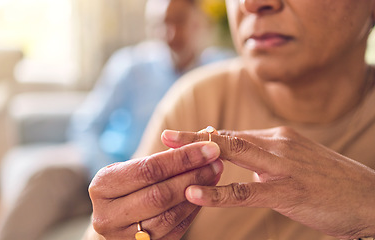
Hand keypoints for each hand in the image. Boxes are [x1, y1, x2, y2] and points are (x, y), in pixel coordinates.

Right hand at [88, 141, 222, 239]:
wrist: (115, 216)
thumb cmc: (128, 185)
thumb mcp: (134, 168)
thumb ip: (163, 157)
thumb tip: (202, 138)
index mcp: (102, 186)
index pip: (148, 170)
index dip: (182, 158)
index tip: (209, 147)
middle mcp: (107, 215)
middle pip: (159, 195)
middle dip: (193, 176)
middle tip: (216, 162)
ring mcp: (123, 237)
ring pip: (169, 215)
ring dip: (198, 194)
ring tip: (214, 174)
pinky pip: (175, 229)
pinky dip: (192, 210)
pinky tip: (205, 193)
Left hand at [162, 127, 374, 238]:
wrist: (369, 198)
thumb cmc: (330, 181)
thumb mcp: (296, 161)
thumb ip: (267, 157)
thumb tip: (242, 160)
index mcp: (279, 137)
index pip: (235, 134)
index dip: (206, 138)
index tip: (183, 138)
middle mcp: (278, 144)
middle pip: (228, 137)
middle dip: (194, 137)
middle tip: (166, 136)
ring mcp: (282, 166)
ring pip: (233, 155)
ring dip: (198, 155)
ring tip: (169, 154)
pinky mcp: (286, 192)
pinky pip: (244, 191)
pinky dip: (217, 192)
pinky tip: (195, 193)